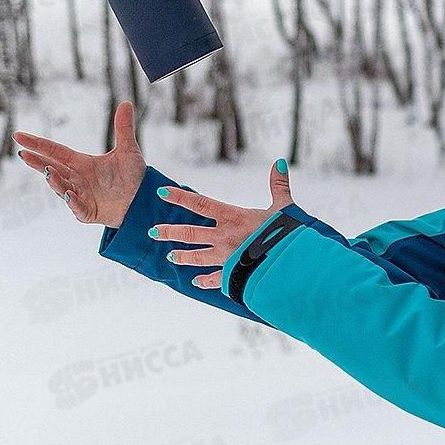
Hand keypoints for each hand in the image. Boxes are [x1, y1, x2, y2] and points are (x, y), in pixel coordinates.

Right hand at [13, 99, 144, 226]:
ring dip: (55, 181)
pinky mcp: (89, 212)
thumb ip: (123, 128)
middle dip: (37, 162)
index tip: (19, 136)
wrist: (145, 200)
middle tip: (22, 154)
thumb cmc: (133, 177)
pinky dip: (73, 202)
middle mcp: (78, 179)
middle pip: (53, 168)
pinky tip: (69, 194)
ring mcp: (81, 196)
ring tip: (49, 171)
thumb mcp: (128, 150)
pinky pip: (78, 207)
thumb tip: (126, 103)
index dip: (38, 144)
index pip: (55, 151)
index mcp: (82, 163)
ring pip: (62, 188)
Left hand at [152, 158, 295, 289]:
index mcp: (233, 217)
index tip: (162, 193)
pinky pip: (214, 279)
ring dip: (181, 257)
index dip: (179, 197)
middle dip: (169, 232)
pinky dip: (204, 280)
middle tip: (152, 231)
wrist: (292, 263)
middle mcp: (225, 237)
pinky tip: (195, 282)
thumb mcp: (284, 206)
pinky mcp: (233, 275)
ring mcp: (227, 257)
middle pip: (190, 233)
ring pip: (196, 257)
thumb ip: (278, 185)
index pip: (200, 204)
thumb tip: (278, 163)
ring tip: (169, 257)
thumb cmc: (289, 233)